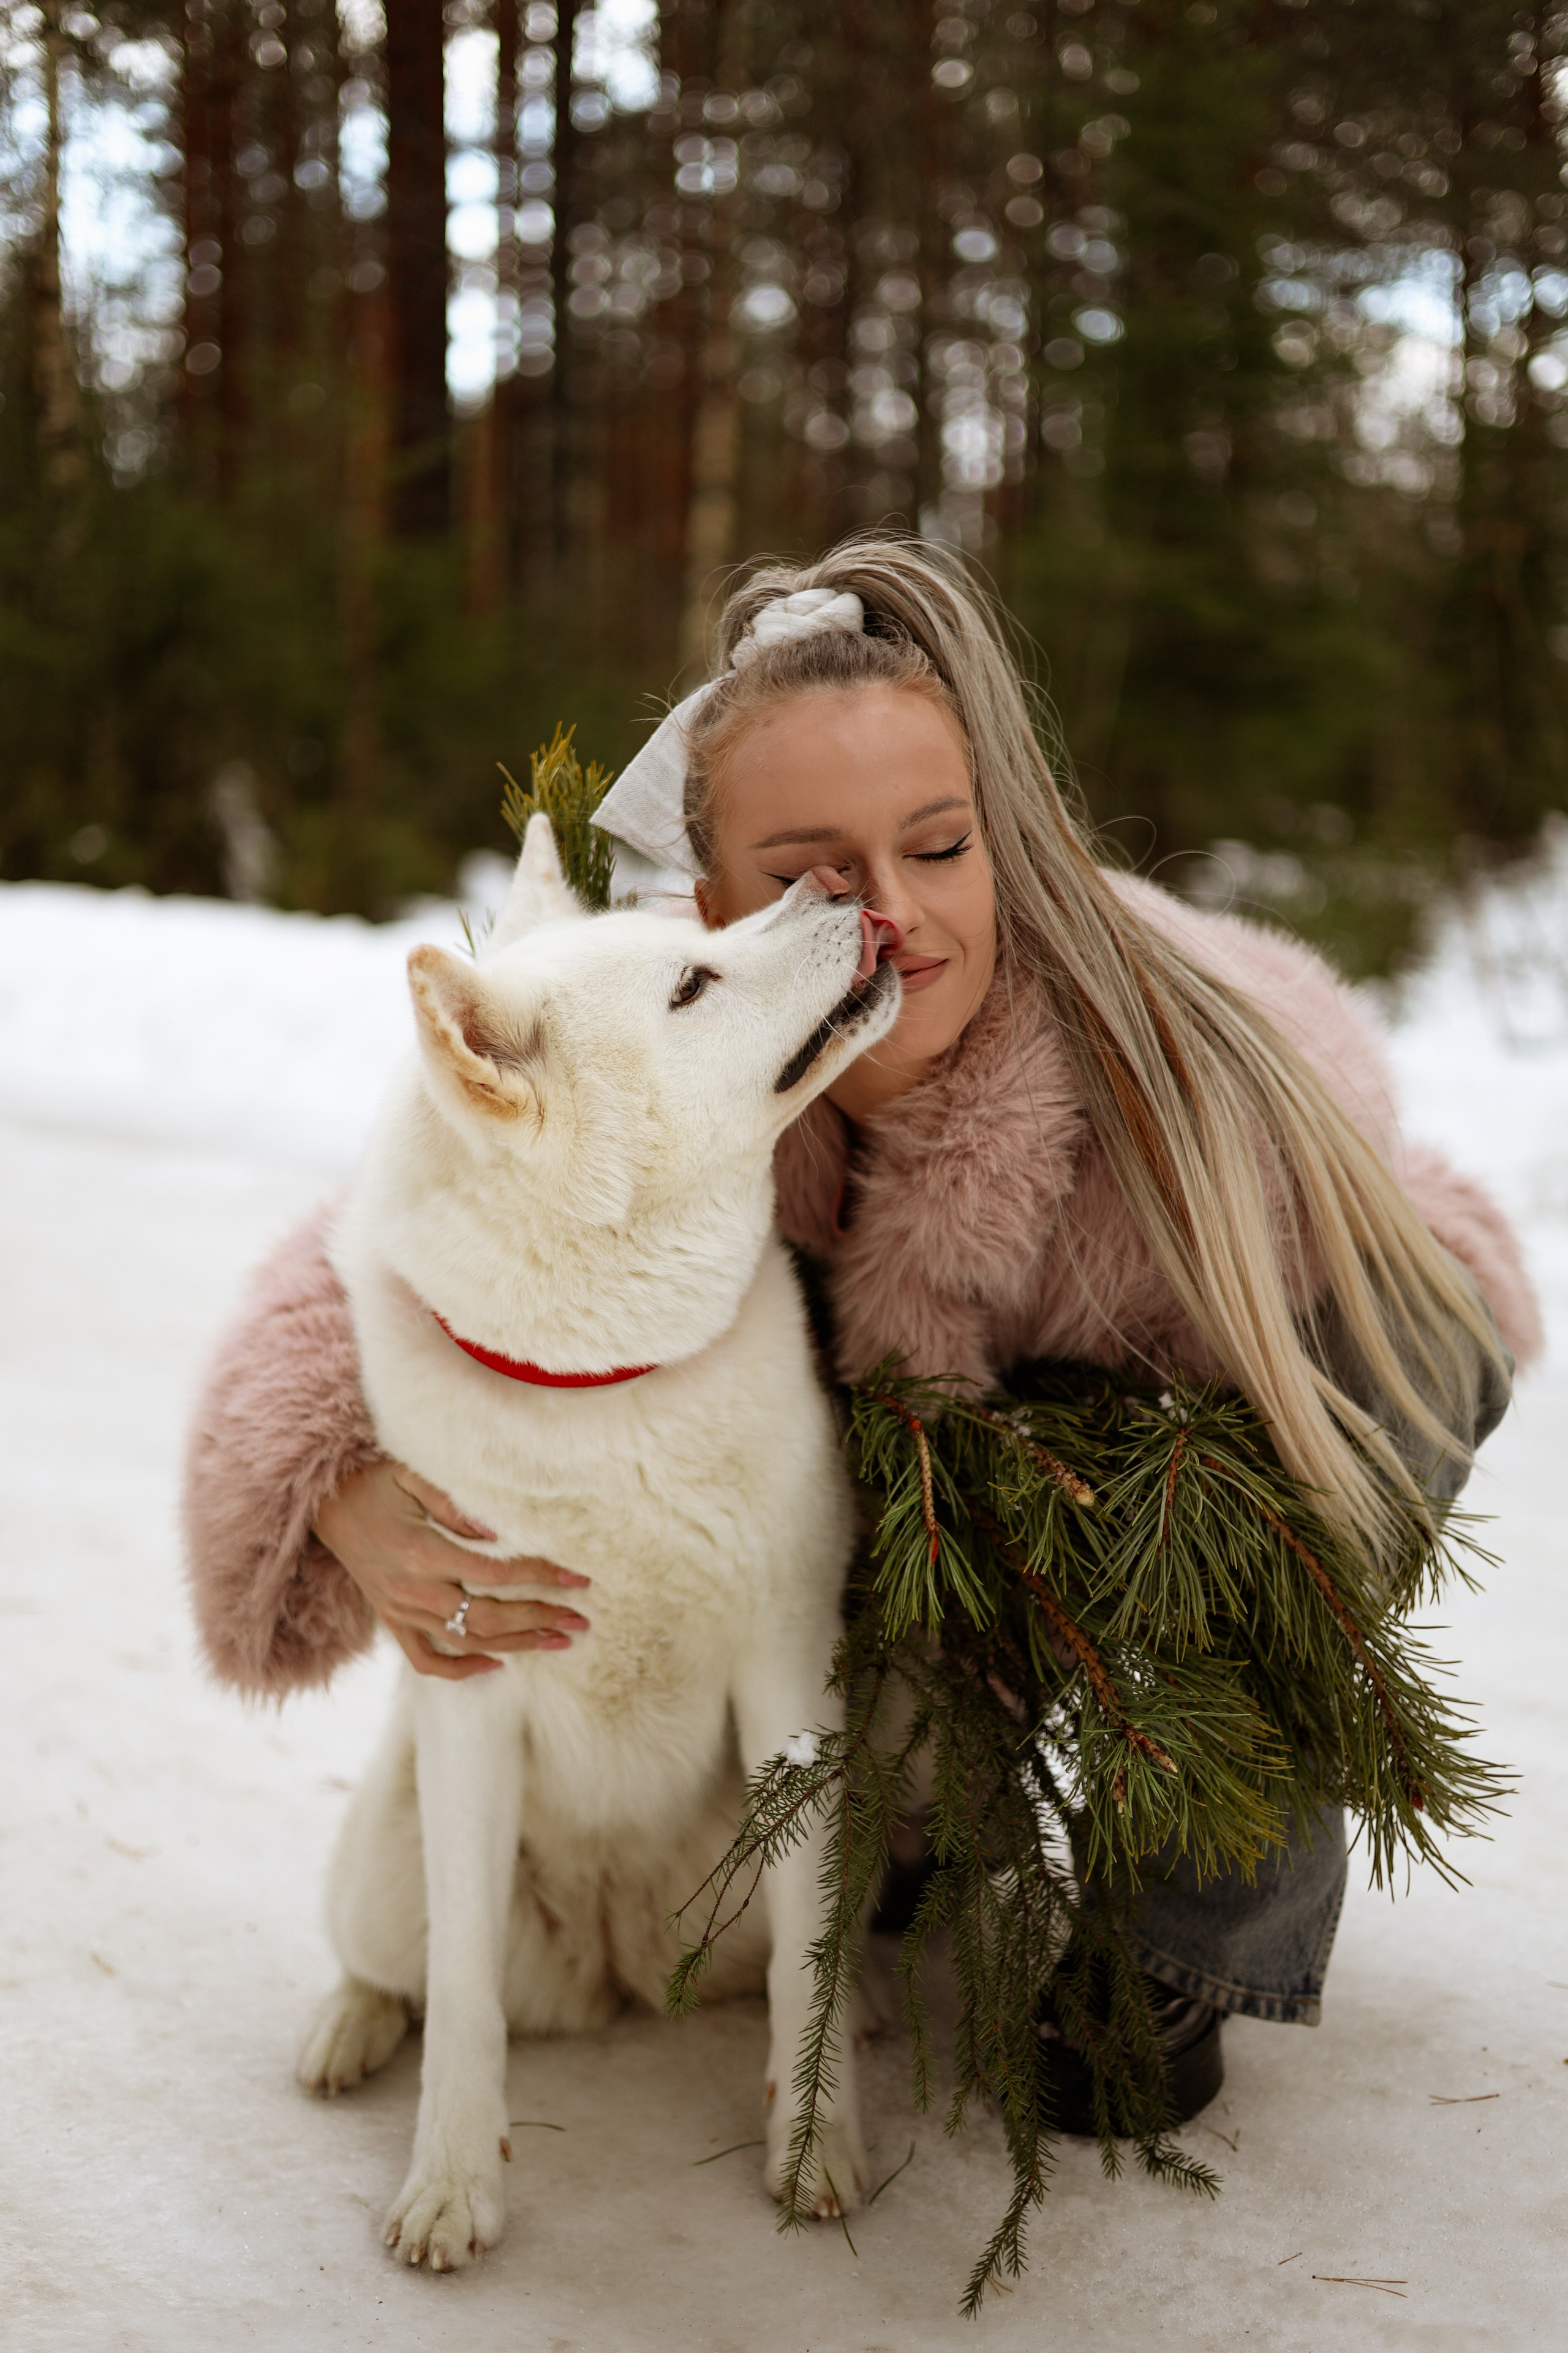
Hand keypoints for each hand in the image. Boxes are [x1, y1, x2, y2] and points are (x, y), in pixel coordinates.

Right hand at [313, 1461, 589, 1681]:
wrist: (324, 1505)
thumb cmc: (373, 1482)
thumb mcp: (410, 1475)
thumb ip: (454, 1504)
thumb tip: (500, 1534)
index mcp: (421, 1551)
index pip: (495, 1573)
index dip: (540, 1576)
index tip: (578, 1580)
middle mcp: (413, 1589)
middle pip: (487, 1616)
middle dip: (539, 1620)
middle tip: (580, 1622)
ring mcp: (400, 1611)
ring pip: (465, 1641)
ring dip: (516, 1645)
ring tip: (558, 1642)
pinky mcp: (392, 1621)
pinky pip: (425, 1660)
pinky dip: (460, 1668)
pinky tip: (496, 1664)